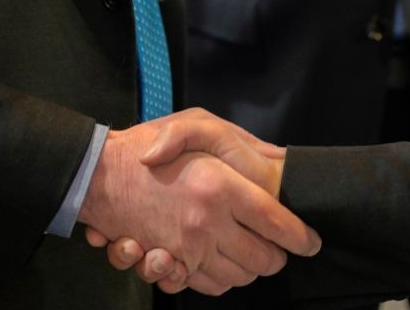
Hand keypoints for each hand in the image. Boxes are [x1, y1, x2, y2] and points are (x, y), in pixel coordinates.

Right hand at [79, 108, 314, 295]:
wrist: (98, 174)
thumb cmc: (149, 144)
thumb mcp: (197, 124)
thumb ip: (238, 140)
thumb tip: (277, 160)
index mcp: (220, 184)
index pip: (277, 223)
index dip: (301, 237)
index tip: (311, 242)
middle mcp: (208, 221)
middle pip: (264, 259)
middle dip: (277, 257)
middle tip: (280, 248)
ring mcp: (188, 247)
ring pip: (239, 277)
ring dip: (250, 269)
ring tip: (250, 252)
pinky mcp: (170, 263)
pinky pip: (210, 285)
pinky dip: (221, 279)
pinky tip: (221, 260)